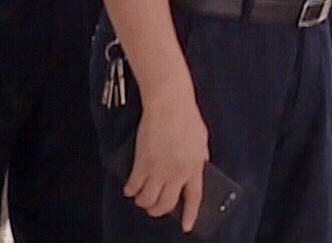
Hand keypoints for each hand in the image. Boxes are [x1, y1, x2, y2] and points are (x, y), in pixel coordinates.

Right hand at [126, 90, 208, 229]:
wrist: (169, 104)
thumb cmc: (187, 118)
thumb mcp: (201, 140)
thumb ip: (199, 158)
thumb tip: (198, 171)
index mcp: (195, 166)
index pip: (194, 197)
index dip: (190, 214)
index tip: (186, 227)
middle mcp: (178, 172)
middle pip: (166, 204)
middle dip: (158, 211)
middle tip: (153, 207)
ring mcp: (159, 169)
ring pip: (147, 200)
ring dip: (142, 202)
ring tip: (141, 197)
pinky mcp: (142, 163)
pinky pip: (133, 187)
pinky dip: (130, 190)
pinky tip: (130, 188)